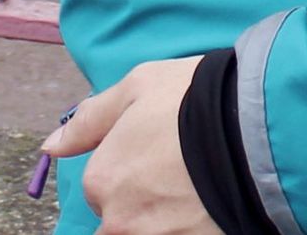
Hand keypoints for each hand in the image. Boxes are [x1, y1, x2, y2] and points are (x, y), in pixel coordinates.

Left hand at [42, 56, 217, 234]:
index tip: (158, 153)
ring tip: (192, 195)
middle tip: (176, 178)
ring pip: (144, 234)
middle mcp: (119, 222)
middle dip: (140, 204)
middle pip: (117, 222)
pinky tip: (204, 210)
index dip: (128, 168)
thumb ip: (89, 120)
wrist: (255, 128)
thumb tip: (51, 146)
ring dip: (161, 219)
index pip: (99, 187)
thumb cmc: (193, 100)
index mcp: (101, 180)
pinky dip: (185, 228)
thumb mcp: (137, 87)